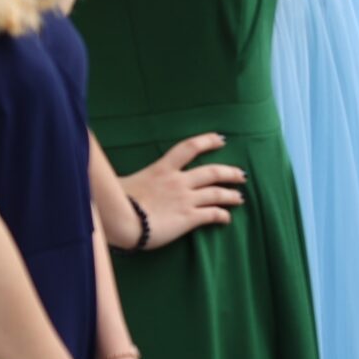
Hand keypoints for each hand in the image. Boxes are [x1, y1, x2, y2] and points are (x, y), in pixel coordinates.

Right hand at [122, 133, 243, 245]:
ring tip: (240, 197)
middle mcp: (178, 181)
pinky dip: (223, 215)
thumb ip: (134, 180)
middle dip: (229, 173)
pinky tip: (227, 218)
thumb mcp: (124, 182)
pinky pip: (212, 214)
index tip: (221, 139)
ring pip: (217, 193)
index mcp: (162, 169)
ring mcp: (185, 199)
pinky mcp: (189, 218)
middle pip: (212, 172)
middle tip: (241, 175)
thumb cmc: (116, 201)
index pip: (189, 148)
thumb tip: (124, 182)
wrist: (122, 219)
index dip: (207, 141)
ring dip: (231, 195)